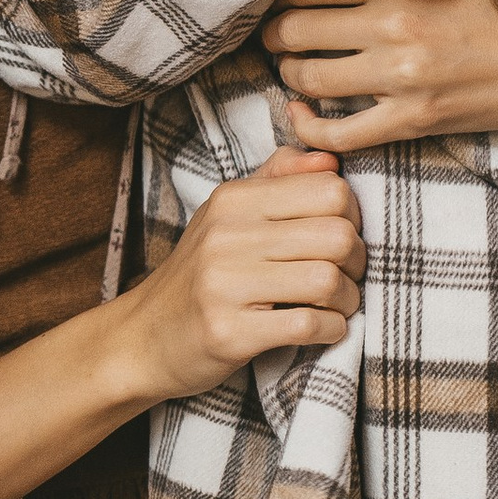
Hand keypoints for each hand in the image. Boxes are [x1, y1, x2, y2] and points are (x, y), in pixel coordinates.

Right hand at [0, 144, 363, 498]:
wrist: (141, 339)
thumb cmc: (198, 278)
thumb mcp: (227, 217)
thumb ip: (278, 180)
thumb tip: (330, 159)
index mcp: (233, 200)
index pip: (330, 190)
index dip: (353, 217)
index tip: (341, 239)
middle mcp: (226, 236)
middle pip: (337, 235)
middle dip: (356, 262)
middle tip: (345, 278)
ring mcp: (224, 285)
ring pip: (327, 280)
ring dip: (346, 300)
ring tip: (334, 306)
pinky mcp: (229, 332)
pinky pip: (308, 324)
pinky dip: (331, 330)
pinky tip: (321, 330)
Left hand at [266, 0, 497, 152]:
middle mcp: (393, 28)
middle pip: (297, 30)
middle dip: (276, 34)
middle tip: (274, 36)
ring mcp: (401, 79)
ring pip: (308, 79)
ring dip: (288, 75)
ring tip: (291, 68)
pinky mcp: (412, 121)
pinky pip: (339, 133)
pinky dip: (309, 129)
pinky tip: (302, 117)